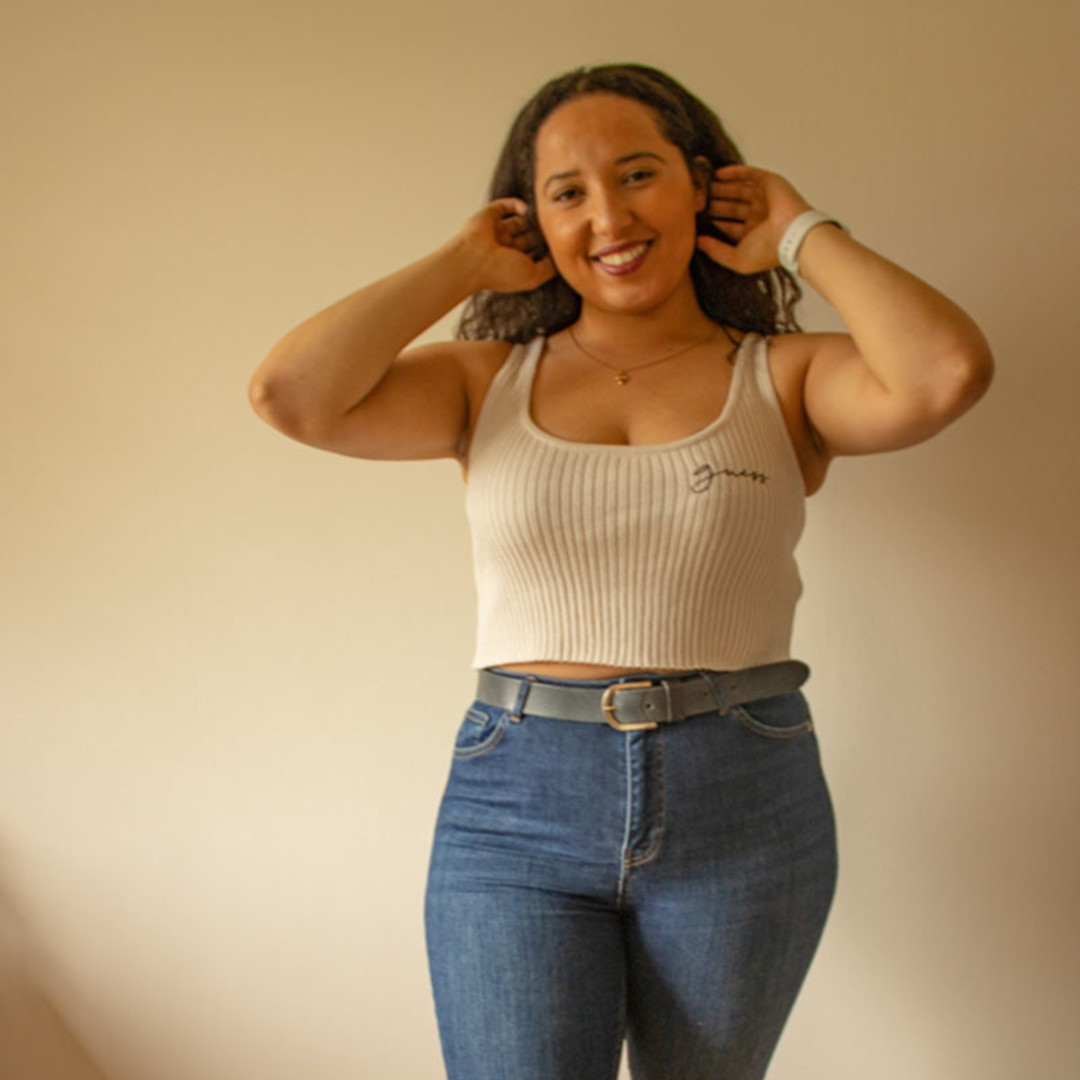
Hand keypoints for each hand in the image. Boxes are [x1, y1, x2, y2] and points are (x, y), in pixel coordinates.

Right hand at [458, 198, 556, 292]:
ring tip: (539, 220)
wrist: (472, 260)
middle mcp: (506, 248)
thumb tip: (558, 255)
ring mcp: (498, 231)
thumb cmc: (500, 272)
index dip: (547, 248)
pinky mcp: (490, 215)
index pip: (535, 253)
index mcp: (514, 264)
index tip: (559, 243)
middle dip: (540, 233)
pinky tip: (526, 210)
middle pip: (530, 235)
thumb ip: (549, 267)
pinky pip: (507, 205)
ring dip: (530, 220)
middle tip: (552, 229)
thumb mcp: (533, 276)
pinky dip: (518, 205)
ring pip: (520, 221)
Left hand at [696, 166, 812, 275]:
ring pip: (738, 190)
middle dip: (715, 203)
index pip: (728, 226)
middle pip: (731, 207)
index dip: (713, 221)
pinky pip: (750, 174)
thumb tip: (698, 242)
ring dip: (722, 188)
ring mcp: (764, 199)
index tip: (695, 218)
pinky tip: (718, 173)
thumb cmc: (768, 250)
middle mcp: (758, 216)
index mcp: (752, 234)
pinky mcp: (770, 183)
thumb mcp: (736, 258)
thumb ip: (716, 251)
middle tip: (697, 199)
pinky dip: (734, 172)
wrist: (792, 234)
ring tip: (703, 186)